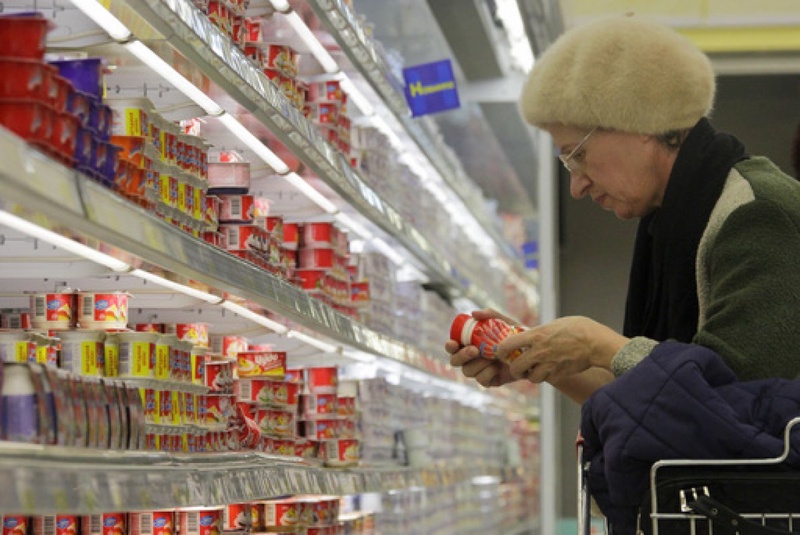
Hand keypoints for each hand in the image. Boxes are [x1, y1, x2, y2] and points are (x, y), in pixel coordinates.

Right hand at [445, 309, 519, 387]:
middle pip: (455, 361)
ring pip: (467, 371)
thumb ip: (490, 315)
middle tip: (475, 350)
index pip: (452, 347)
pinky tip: (497, 367)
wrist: (531, 351)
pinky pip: (481, 380)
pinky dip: (488, 373)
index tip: (453, 343)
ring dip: (478, 364)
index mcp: (469, 343)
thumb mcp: (504, 322)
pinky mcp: (489, 380)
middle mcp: (471, 358)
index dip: (450, 346)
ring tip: (493, 357)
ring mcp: (479, 370)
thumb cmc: (514, 334)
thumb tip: (473, 313)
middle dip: (462, 356)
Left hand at [495, 316, 627, 383]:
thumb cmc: (578, 328)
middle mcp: (539, 351)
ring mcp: (549, 365)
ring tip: (536, 368)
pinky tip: (551, 370)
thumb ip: (540, 332)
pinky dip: (547, 377)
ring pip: (531, 378)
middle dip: (515, 369)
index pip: (507, 345)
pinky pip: (547, 380)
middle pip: (515, 368)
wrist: (596, 342)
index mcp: (536, 335)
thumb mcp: (554, 324)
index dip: (501, 351)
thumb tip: (529, 336)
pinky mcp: (559, 374)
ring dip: (531, 375)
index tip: (502, 353)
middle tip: (518, 366)